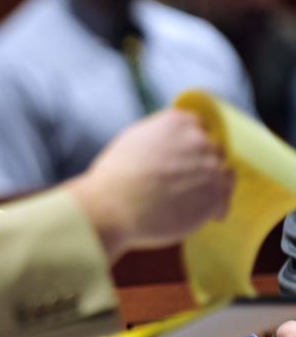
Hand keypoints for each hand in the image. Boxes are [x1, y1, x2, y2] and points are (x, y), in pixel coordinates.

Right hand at [67, 108, 233, 260]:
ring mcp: (210, 168)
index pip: (200, 127)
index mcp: (178, 122)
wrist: (112, 205)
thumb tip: (171, 141)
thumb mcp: (133, 138)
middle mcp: (199, 140)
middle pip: (213, 150)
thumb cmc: (115, 176)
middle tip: (185, 182)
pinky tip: (197, 214)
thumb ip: (160, 135)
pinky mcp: (215, 196)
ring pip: (224, 175)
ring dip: (211, 185)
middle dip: (202, 164)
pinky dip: (213, 209)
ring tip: (193, 199)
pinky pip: (224, 202)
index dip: (192, 145)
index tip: (185, 158)